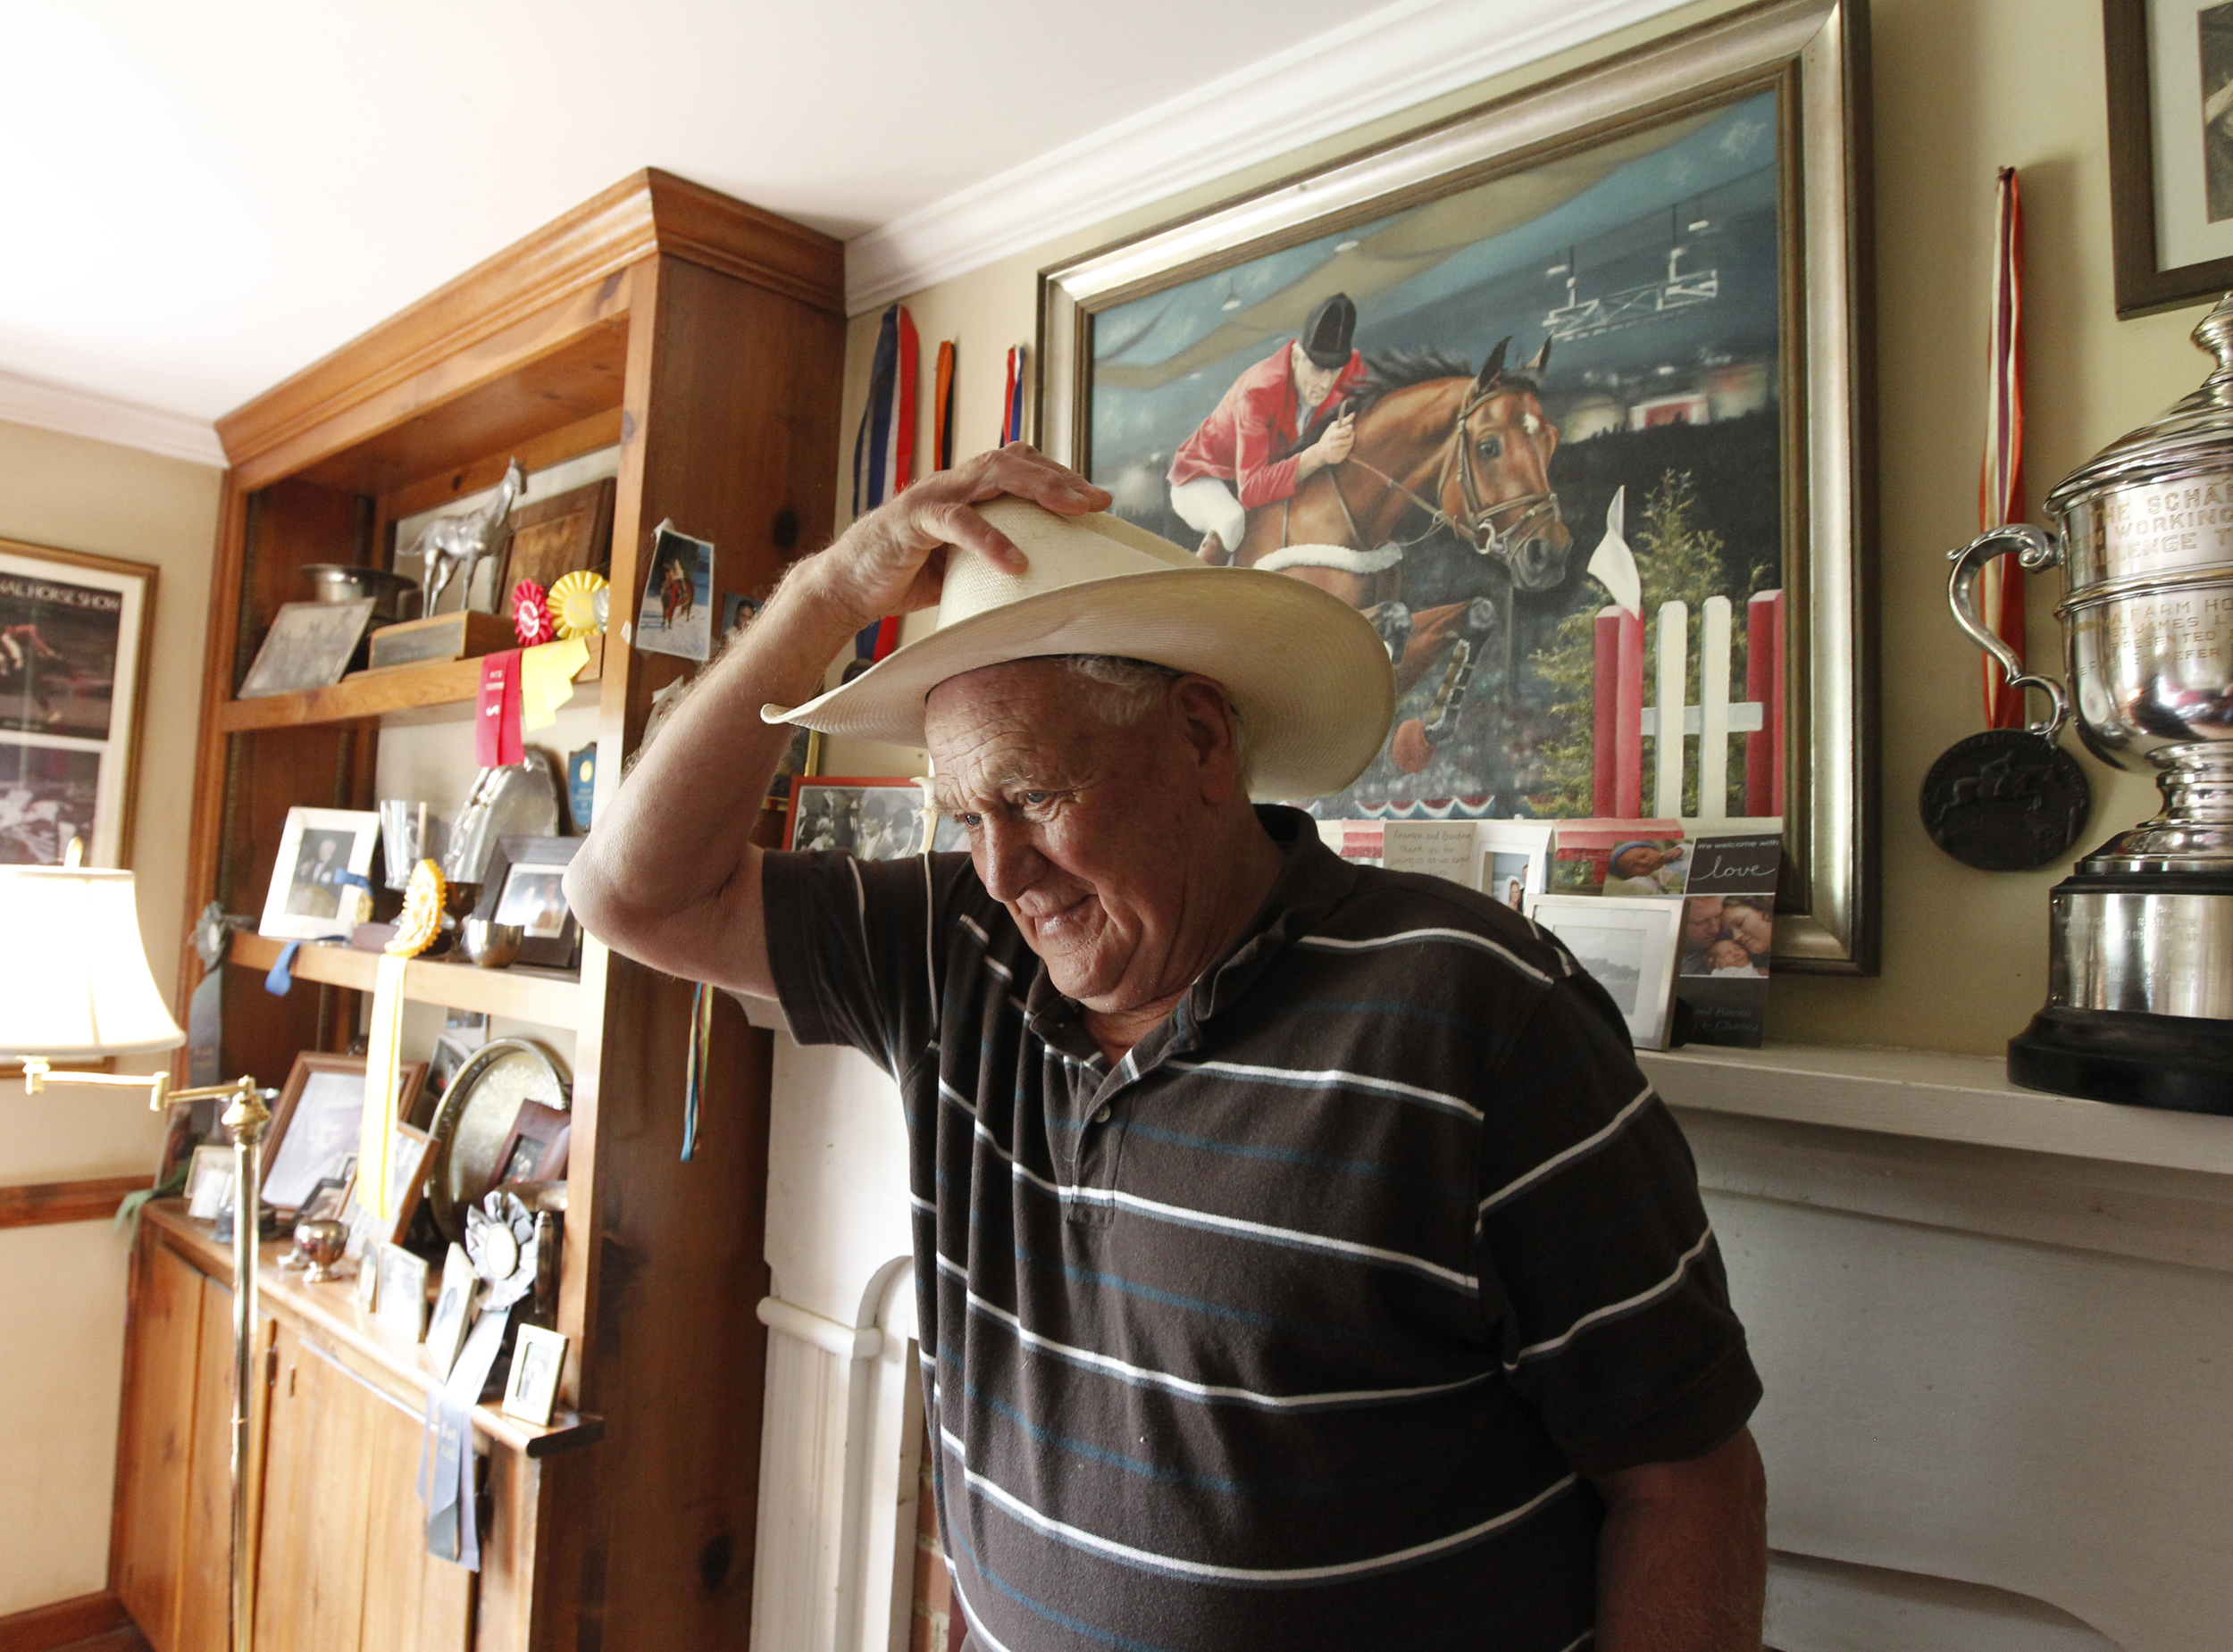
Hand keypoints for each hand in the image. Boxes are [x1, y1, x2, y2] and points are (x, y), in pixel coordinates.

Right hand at [808, 443, 1109, 629]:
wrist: (847, 587)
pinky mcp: (911, 520)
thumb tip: (1045, 581)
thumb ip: (995, 558)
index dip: (1059, 475)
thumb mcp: (962, 565)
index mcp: (966, 491)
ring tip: (1073, 511)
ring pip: (991, 475)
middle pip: (1014, 461)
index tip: (1098, 499)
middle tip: (1099, 501)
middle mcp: (952, 483)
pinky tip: (1017, 562)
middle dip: (1060, 478)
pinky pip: (956, 522)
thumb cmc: (906, 576)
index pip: (1020, 465)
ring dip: (1038, 489)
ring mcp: (931, 496)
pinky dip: (990, 540)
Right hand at [1302, 409, 1355, 475]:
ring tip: (1343, 441)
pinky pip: (1347, 454)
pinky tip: (1340, 449)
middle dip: (1351, 436)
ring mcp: (1336, 452)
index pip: (1346, 431)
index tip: (1350, 427)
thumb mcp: (1333, 426)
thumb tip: (1354, 413)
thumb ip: (1344, 421)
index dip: (1349, 428)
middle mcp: (1333, 444)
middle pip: (1350, 439)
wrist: (1319, 452)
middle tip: (1348, 434)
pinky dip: (1345, 450)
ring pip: (1350, 446)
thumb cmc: (1328, 437)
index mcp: (1332, 435)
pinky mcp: (1338, 459)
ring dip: (1349, 443)